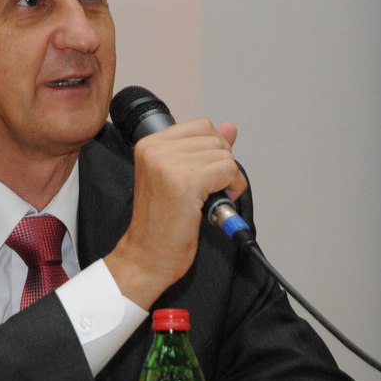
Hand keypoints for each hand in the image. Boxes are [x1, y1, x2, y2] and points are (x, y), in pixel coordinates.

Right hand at [105, 118, 244, 308]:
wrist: (147, 255)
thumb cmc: (159, 222)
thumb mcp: (178, 176)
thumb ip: (203, 149)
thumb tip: (230, 127)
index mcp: (149, 144)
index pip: (200, 125)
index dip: (213, 148)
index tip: (206, 171)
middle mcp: (155, 150)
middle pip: (214, 138)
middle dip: (222, 163)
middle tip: (210, 188)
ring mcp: (169, 166)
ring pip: (224, 154)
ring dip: (228, 178)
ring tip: (211, 198)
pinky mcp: (185, 184)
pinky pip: (228, 171)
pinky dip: (233, 187)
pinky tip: (218, 202)